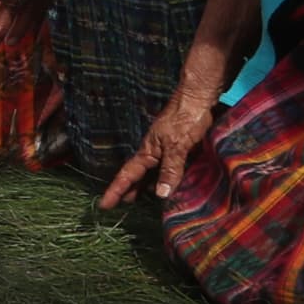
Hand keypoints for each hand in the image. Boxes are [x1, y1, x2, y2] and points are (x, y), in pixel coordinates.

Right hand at [99, 64, 223, 211]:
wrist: (200, 97)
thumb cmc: (185, 118)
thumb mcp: (176, 146)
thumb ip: (170, 170)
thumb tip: (160, 195)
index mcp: (148, 151)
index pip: (128, 175)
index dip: (116, 190)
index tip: (104, 205)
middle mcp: (156, 151)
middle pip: (139, 175)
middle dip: (130, 189)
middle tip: (123, 205)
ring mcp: (169, 149)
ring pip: (155, 172)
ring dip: (148, 186)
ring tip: (145, 199)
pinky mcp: (183, 147)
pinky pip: (171, 168)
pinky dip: (169, 179)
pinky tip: (174, 185)